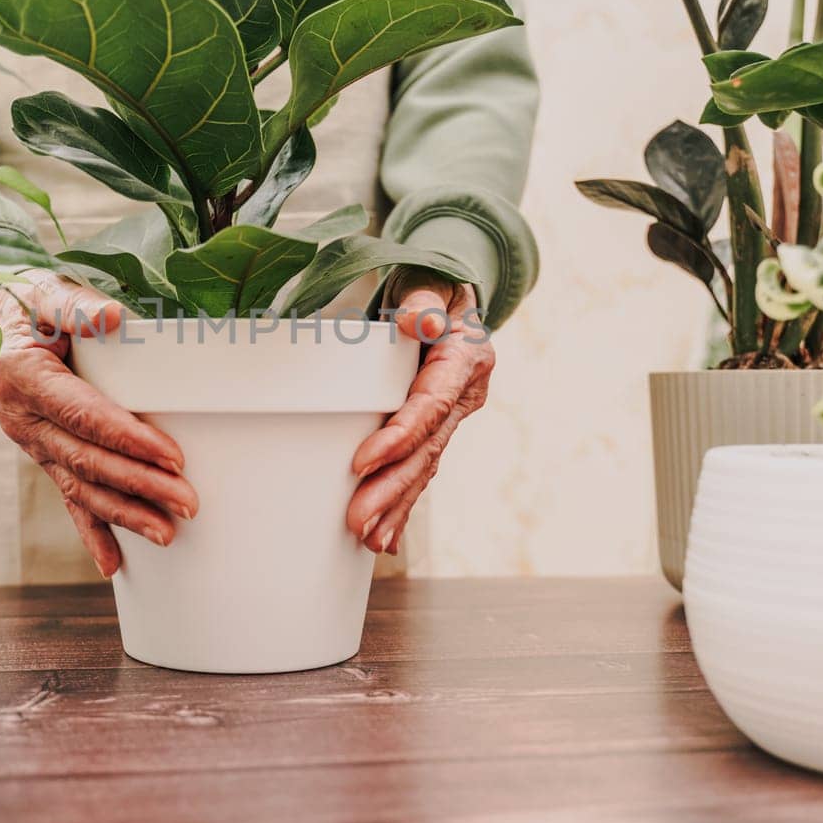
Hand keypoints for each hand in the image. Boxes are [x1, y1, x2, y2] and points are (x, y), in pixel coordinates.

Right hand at [0, 271, 196, 577]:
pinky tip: (113, 563)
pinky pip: (67, 499)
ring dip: (125, 514)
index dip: (128, 439)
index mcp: (25, 378)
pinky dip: (91, 532)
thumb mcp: (44, 290)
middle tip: (187, 502)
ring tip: (167, 533)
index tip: (171, 457)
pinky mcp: (43, 456)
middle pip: (87, 460)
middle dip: (140, 485)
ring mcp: (32, 443)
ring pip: (80, 487)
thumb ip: (75, 304)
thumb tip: (114, 320)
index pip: (84, 416)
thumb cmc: (29, 303)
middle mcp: (23, 418)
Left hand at [346, 276, 494, 554]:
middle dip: (392, 489)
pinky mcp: (436, 430)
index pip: (431, 406)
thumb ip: (423, 301)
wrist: (452, 295)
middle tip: (357, 521)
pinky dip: (403, 505)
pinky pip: (420, 471)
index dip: (400, 436)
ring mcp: (452, 418)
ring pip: (424, 468)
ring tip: (368, 539)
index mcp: (465, 361)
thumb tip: (417, 323)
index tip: (363, 461)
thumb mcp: (431, 283)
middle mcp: (464, 396)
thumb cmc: (433, 286)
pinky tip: (384, 539)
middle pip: (426, 449)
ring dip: (396, 506)